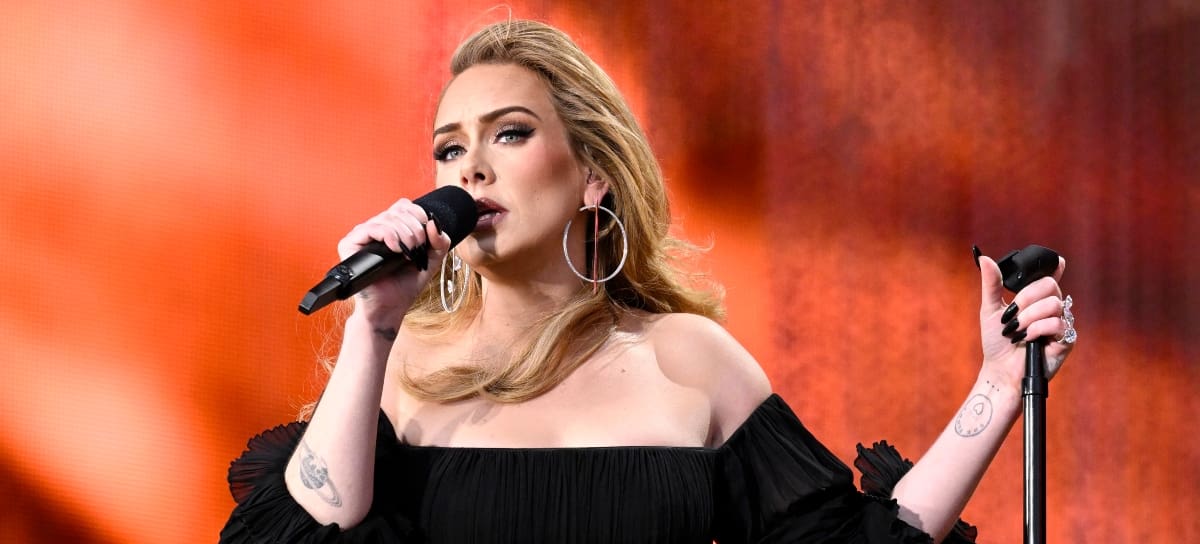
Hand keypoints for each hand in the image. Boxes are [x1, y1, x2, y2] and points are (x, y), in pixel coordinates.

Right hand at [336, 198, 451, 325]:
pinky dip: (388, 235)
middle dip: (414, 228)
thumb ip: (439, 241)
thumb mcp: (432, 260)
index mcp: (391, 228)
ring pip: (386, 218)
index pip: (404, 206)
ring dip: (404, 234)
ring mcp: (361, 236)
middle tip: (417, 248)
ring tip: (408, 252)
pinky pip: (370, 228)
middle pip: (397, 210)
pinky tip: (396, 249)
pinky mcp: (349, 244)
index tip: (426, 236)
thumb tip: (434, 222)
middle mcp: (375, 229)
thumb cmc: (406, 284)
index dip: (418, 215)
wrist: (391, 307)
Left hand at [976, 253, 1075, 387]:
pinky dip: (1038, 329)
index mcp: (1036, 299)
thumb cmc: (997, 342)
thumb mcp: (990, 310)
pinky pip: (1058, 323)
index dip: (1055, 266)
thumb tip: (984, 258)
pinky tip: (1028, 338)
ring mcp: (1061, 323)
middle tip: (1012, 314)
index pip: (1049, 276)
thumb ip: (991, 284)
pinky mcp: (1066, 340)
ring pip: (1053, 304)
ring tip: (1017, 330)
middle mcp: (1051, 308)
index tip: (1058, 262)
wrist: (1000, 369)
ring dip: (1029, 317)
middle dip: (1026, 298)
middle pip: (1050, 285)